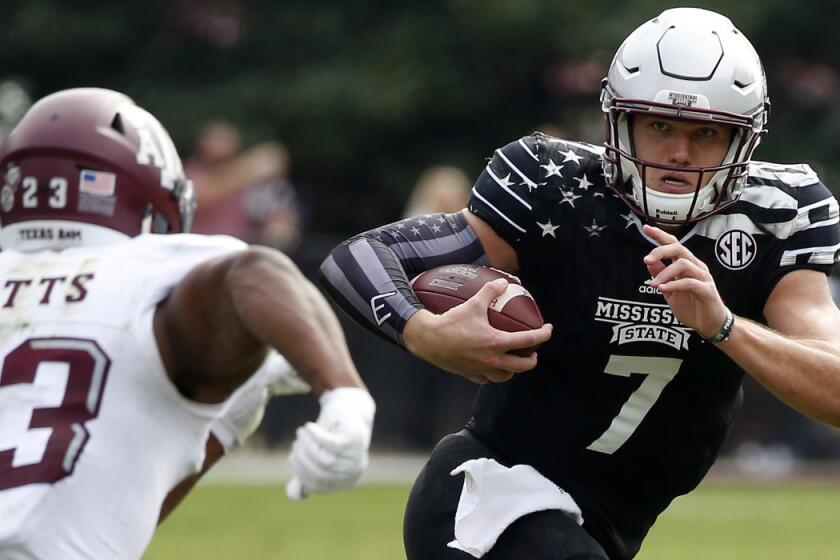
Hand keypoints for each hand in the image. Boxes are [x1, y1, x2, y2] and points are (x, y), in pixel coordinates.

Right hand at [286, 387, 374, 499]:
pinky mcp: (356, 440)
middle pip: (319, 472)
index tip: (292, 456)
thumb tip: (293, 496)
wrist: (351, 410)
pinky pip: (332, 444)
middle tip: (296, 441)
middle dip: (302, 457)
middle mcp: (354, 473)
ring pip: (323, 459)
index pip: (317, 485)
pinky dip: (316, 436)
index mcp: (346, 482)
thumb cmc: (333, 435)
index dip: (300, 472)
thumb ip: (306, 475)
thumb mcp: (318, 456)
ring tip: (301, 433)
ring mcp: (357, 457)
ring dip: (307, 445)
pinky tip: (309, 427)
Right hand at [403, 278, 552, 383]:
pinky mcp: (470, 374)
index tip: (548, 330)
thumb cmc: (451, 322)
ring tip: (514, 360)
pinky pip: (487, 378)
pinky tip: (492, 366)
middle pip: (523, 365)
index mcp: (497, 343)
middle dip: (532, 359)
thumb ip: (490, 291)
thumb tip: (502, 282)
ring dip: (513, 369)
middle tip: (532, 350)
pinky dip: (493, 373)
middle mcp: (492, 359)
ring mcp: (481, 369)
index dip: (543, 335)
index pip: (529, 340)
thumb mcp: (473, 303)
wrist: (429, 340)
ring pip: (506, 376)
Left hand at [642, 224, 727, 337]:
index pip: (674, 245)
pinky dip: (674, 284)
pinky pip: (690, 282)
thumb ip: (660, 275)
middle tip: (646, 259)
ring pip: (683, 264)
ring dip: (664, 274)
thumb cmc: (692, 306)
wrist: (709, 324)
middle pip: (679, 249)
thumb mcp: (669, 291)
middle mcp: (696, 267)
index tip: (646, 228)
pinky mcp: (707, 290)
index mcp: (687, 265)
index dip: (660, 235)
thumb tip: (648, 262)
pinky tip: (663, 289)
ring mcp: (703, 277)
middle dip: (660, 251)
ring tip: (654, 285)